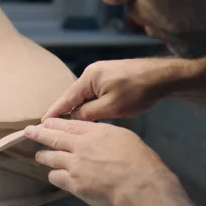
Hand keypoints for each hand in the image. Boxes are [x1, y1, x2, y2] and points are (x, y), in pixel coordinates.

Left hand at [24, 118, 179, 205]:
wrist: (137, 184)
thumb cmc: (139, 160)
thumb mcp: (125, 137)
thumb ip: (107, 136)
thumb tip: (100, 138)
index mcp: (95, 132)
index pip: (70, 124)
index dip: (56, 123)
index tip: (46, 121)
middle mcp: (81, 145)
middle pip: (55, 137)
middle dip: (39, 134)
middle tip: (28, 132)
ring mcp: (74, 165)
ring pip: (51, 158)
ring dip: (43, 156)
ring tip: (39, 156)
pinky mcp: (73, 183)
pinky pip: (57, 177)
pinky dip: (54, 175)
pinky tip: (53, 175)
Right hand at [42, 58, 191, 121]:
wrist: (165, 77)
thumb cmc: (138, 91)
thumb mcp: (112, 107)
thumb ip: (89, 113)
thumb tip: (72, 119)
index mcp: (89, 78)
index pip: (66, 98)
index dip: (54, 113)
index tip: (41, 125)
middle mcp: (92, 74)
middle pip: (73, 97)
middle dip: (64, 113)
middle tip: (51, 130)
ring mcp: (102, 75)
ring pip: (85, 97)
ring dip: (78, 111)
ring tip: (67, 128)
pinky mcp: (112, 79)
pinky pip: (94, 95)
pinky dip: (89, 106)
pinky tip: (87, 117)